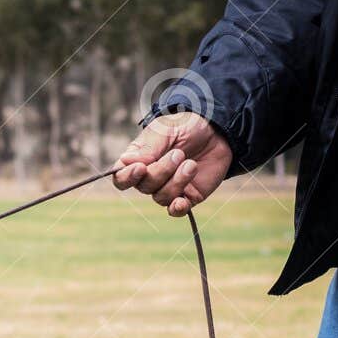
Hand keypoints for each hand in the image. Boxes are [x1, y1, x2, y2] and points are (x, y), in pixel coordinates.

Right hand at [113, 112, 232, 216]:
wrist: (216, 130)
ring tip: (191, 164)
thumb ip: (147, 149)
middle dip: (161, 171)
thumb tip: (125, 162)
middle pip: (144, 187)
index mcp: (138, 160)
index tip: (141, 168)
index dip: (127, 177)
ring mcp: (168, 188)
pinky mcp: (187, 196)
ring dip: (177, 181)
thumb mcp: (165, 130)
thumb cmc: (186, 126)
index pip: (121, 178)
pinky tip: (183, 201)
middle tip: (179, 153)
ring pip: (161, 197)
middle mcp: (150, 178)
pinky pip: (176, 210)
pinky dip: (178, 208)